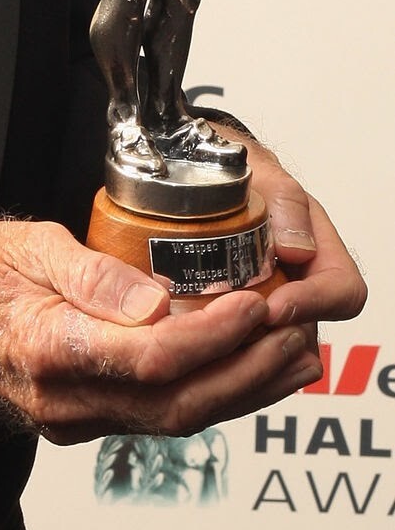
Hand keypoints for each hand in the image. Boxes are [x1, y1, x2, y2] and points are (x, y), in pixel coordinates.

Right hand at [0, 217, 332, 444]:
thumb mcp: (26, 245)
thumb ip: (92, 274)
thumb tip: (157, 301)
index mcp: (49, 348)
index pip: (154, 357)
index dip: (215, 336)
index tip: (253, 304)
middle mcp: (65, 398)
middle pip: (178, 401)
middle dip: (246, 370)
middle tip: (291, 332)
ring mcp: (74, 419)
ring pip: (175, 418)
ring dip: (240, 392)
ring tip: (287, 357)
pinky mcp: (83, 422)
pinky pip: (158, 417)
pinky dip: (209, 397)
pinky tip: (241, 373)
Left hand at [216, 130, 366, 334]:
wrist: (199, 176)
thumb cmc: (237, 175)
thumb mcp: (262, 175)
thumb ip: (285, 202)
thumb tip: (299, 249)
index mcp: (319, 254)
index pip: (342, 294)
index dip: (313, 305)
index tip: (273, 306)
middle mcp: (299, 288)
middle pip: (303, 334)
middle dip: (267, 337)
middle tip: (222, 327)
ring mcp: (269, 310)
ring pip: (268, 352)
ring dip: (238, 350)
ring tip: (197, 336)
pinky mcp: (235, 325)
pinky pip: (236, 354)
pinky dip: (217, 354)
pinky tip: (187, 344)